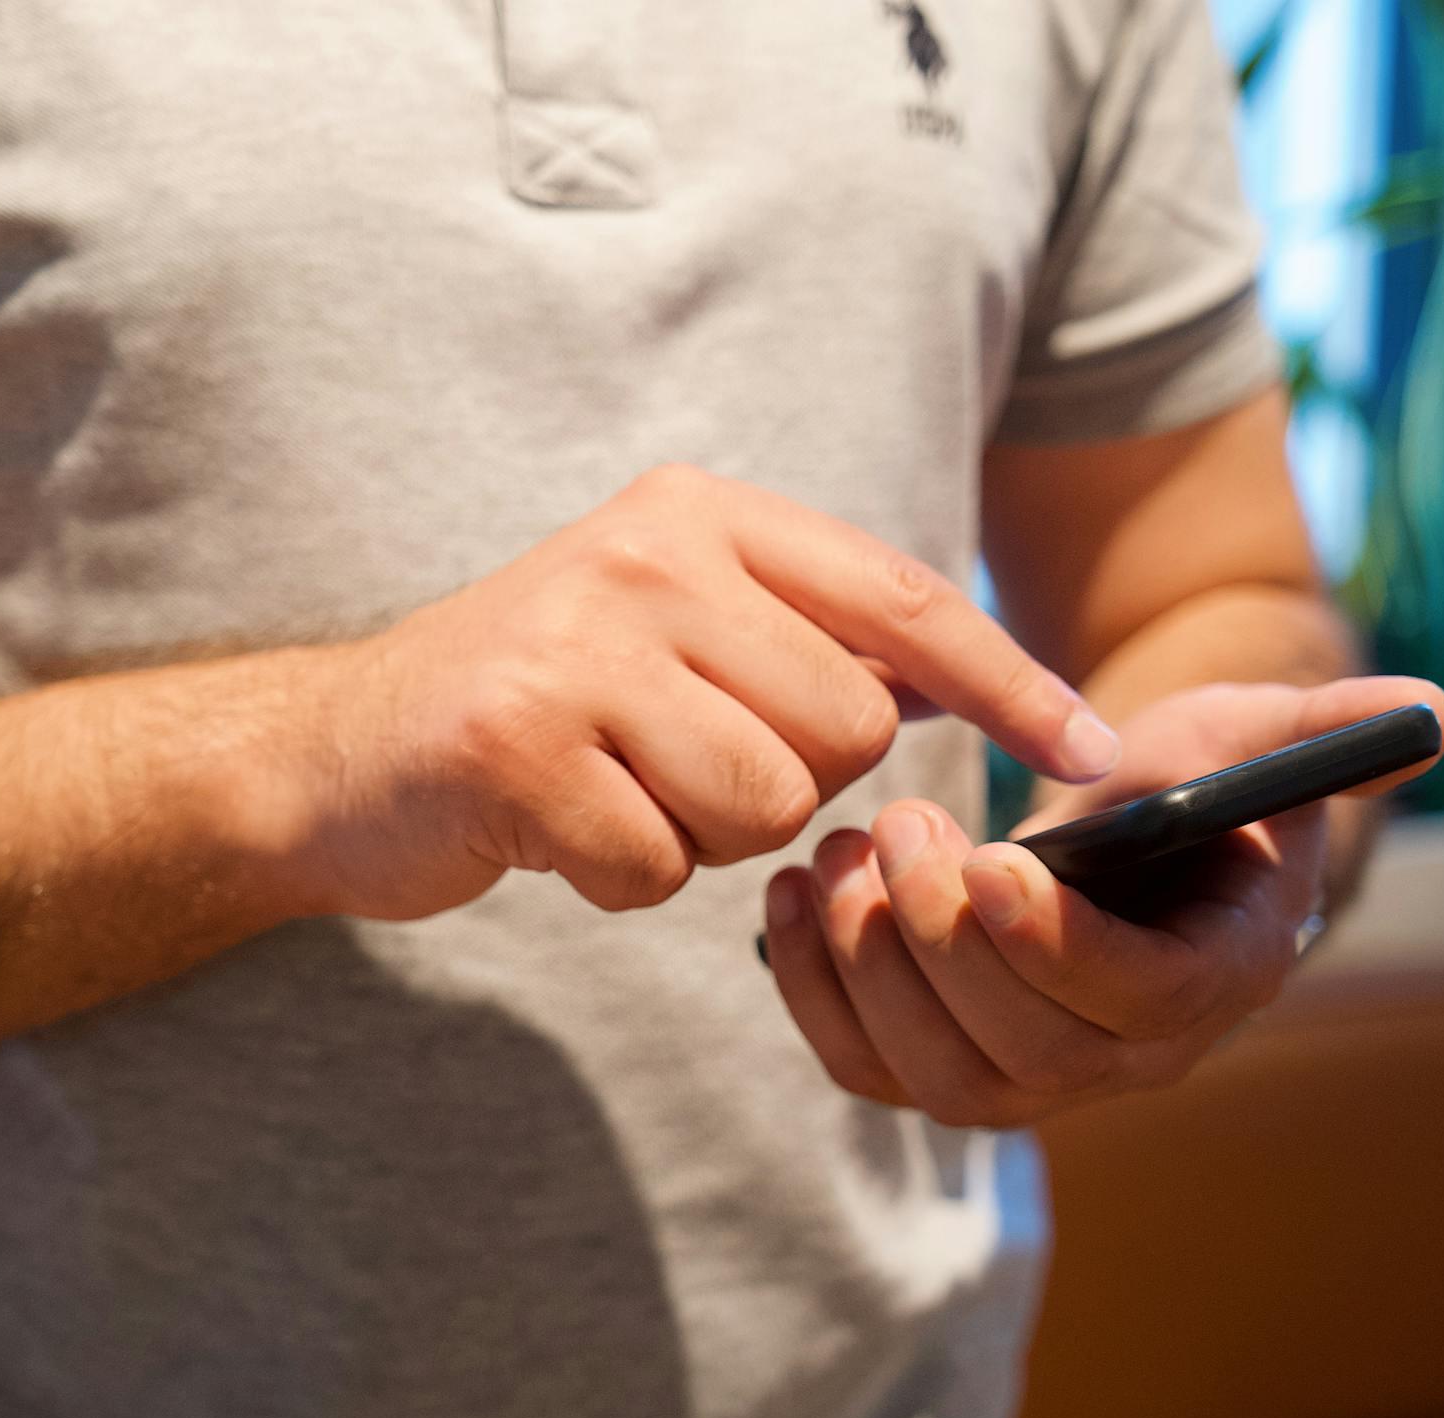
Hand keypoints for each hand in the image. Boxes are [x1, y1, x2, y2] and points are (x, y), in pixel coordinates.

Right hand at [249, 465, 1121, 919]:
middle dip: (787, 781)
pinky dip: (620, 879)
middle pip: (845, 727)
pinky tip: (557, 828)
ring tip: (615, 788)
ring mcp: (578, 644)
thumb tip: (966, 686)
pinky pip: (658, 867)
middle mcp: (646, 555)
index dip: (1010, 682)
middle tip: (678, 760)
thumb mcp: (674, 623)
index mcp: (702, 513)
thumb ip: (803, 636)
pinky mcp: (517, 742)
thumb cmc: (543, 699)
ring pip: (764, 805)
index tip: (1099, 754)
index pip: (901, 599)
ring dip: (700, 834)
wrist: (344, 748)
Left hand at [759, 675, 1443, 1126]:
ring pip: (931, 1076)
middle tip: (899, 827)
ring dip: (867, 966)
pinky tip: (789, 892)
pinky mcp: (938, 1060)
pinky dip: (812, 991)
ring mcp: (1025, 1074)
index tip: (994, 861)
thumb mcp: (1251, 734)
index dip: (1061, 946)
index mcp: (1210, 980)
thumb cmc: (1187, 784)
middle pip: (1020, 1052)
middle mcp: (1121, 1057)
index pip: (1137, 1002)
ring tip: (837, 851)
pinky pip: (864, 1066)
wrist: (1114, 840)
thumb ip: (1321, 725)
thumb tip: (1424, 706)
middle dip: (944, 943)